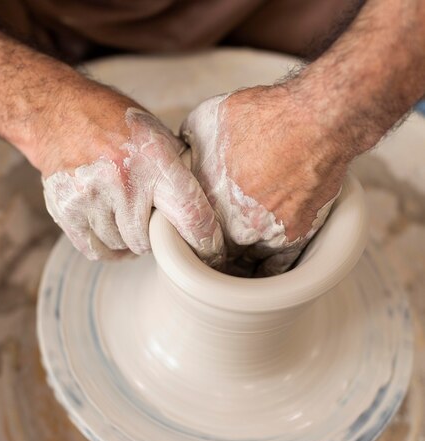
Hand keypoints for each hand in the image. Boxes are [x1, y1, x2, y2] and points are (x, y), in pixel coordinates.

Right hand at [37, 79, 222, 264]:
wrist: (58, 113)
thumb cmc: (112, 122)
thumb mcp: (155, 134)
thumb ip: (176, 169)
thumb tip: (204, 205)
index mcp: (153, 160)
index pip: (189, 214)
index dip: (204, 239)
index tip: (209, 249)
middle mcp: (122, 181)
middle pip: (148, 240)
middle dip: (152, 235)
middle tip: (148, 217)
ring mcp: (90, 198)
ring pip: (121, 247)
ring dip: (126, 239)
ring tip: (124, 214)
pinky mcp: (66, 210)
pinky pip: (96, 250)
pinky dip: (107, 248)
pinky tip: (110, 231)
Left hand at [181, 85, 347, 276]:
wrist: (315, 120)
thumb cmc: (261, 116)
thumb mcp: (205, 119)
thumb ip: (187, 142)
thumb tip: (182, 152)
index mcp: (206, 202)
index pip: (190, 234)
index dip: (191, 234)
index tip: (194, 234)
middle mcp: (234, 225)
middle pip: (218, 250)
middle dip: (216, 249)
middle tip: (215, 249)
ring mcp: (266, 234)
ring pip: (246, 260)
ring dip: (241, 260)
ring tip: (238, 259)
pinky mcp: (297, 236)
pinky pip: (277, 266)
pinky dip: (269, 268)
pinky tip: (263, 267)